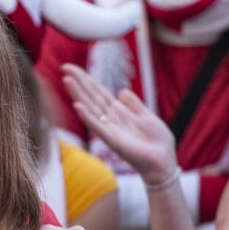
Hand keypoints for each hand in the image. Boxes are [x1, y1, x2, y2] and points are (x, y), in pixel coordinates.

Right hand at [62, 63, 177, 184]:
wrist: (163, 162)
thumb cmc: (156, 142)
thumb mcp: (146, 116)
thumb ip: (133, 104)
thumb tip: (121, 91)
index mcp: (118, 112)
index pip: (98, 92)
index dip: (86, 79)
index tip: (71, 68)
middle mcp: (110, 119)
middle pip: (91, 96)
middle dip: (78, 82)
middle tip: (64, 67)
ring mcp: (110, 129)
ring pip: (91, 108)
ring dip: (78, 94)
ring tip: (67, 80)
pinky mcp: (113, 141)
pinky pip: (97, 127)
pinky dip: (87, 117)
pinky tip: (78, 106)